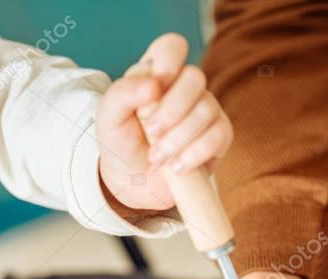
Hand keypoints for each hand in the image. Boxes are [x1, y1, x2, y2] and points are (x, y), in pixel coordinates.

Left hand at [96, 33, 232, 210]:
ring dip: (179, 137)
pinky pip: (220, 134)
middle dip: (171, 109)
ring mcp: (206, 109)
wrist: (134, 182)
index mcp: (158, 72)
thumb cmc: (121, 142)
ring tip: (157, 157)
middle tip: (151, 132)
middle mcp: (185, 86)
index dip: (167, 63)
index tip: (152, 90)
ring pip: (207, 108)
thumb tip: (153, 85)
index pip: (172, 47)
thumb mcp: (108, 117)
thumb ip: (122, 93)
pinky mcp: (219, 135)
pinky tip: (177, 166)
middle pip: (195, 77)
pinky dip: (196, 152)